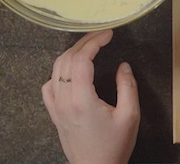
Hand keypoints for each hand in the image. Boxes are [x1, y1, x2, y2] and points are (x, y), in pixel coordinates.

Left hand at [41, 30, 139, 163]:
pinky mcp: (54, 114)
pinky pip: (49, 85)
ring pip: (56, 69)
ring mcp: (56, 107)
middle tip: (101, 35)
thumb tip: (123, 66)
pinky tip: (71, 71)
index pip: (82, 59)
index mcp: (82, 99)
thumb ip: (127, 86)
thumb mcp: (130, 116)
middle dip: (84, 42)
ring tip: (89, 47)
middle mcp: (64, 100)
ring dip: (72, 53)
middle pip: (67, 59)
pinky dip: (59, 71)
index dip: (94, 41)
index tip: (108, 33)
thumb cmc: (114, 146)